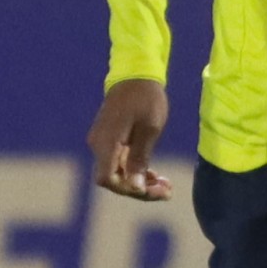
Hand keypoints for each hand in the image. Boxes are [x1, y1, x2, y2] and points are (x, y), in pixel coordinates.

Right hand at [89, 77, 170, 202]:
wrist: (135, 76)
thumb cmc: (146, 99)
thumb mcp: (150, 129)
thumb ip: (140, 158)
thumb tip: (135, 187)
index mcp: (106, 143)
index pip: (106, 179)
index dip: (127, 189)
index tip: (151, 189)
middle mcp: (99, 146)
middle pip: (113, 179)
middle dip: (139, 189)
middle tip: (167, 191)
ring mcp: (103, 144)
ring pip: (117, 173)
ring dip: (140, 182)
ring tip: (166, 186)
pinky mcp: (110, 141)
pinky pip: (119, 163)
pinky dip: (136, 171)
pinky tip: (155, 176)